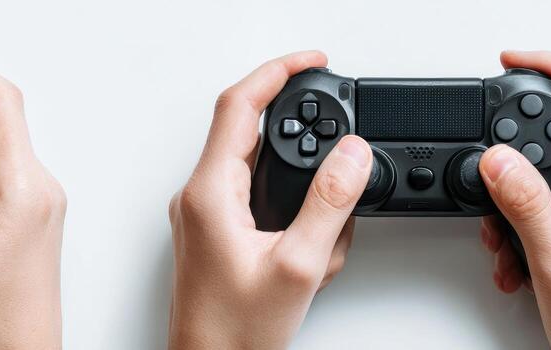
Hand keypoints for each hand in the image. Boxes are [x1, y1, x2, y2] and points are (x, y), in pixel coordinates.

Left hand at [167, 51, 374, 348]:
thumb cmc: (234, 332)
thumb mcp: (298, 267)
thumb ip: (329, 205)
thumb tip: (351, 154)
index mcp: (209, 193)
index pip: (239, 106)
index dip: (277, 73)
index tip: (312, 61)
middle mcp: (199, 197)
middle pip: (252, 134)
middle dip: (305, 149)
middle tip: (338, 162)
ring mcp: (205, 216)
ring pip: (261, 173)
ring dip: (303, 195)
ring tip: (324, 243)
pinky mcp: (215, 234)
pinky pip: (258, 202)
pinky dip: (292, 218)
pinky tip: (311, 255)